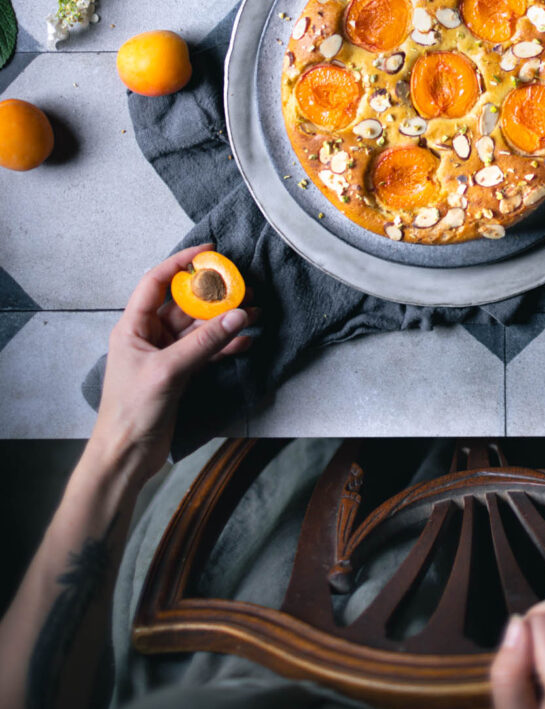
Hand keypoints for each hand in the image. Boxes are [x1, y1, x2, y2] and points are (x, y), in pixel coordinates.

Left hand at [89, 244, 257, 484]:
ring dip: (225, 321)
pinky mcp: (179, 373)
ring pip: (199, 328)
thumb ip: (205, 342)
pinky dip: (225, 345)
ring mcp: (165, 354)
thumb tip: (239, 315)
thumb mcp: (168, 371)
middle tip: (243, 286)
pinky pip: (206, 350)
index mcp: (133, 326)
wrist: (126, 457)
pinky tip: (246, 342)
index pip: (157, 281)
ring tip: (255, 314)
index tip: (209, 251)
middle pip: (184, 303)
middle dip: (214, 295)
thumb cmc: (132, 411)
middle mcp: (149, 335)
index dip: (181, 262)